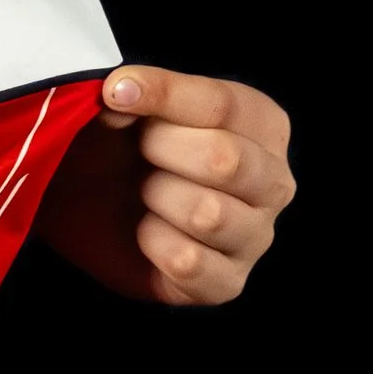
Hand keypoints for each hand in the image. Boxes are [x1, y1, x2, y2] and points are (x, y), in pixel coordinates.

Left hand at [32, 65, 295, 307]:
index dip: (163, 94)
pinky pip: (189, 262)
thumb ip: (132, 92)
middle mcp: (273, 181)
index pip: (222, 104)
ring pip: (209, 214)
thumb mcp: (129, 106)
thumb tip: (122, 93)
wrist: (99, 205)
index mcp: (262, 124)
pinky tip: (145, 231)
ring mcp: (256, 236)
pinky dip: (152, 243)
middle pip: (226, 160)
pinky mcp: (227, 282)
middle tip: (138, 149)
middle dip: (161, 148)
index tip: (114, 91)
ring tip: (145, 192)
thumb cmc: (127, 145)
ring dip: (158, 197)